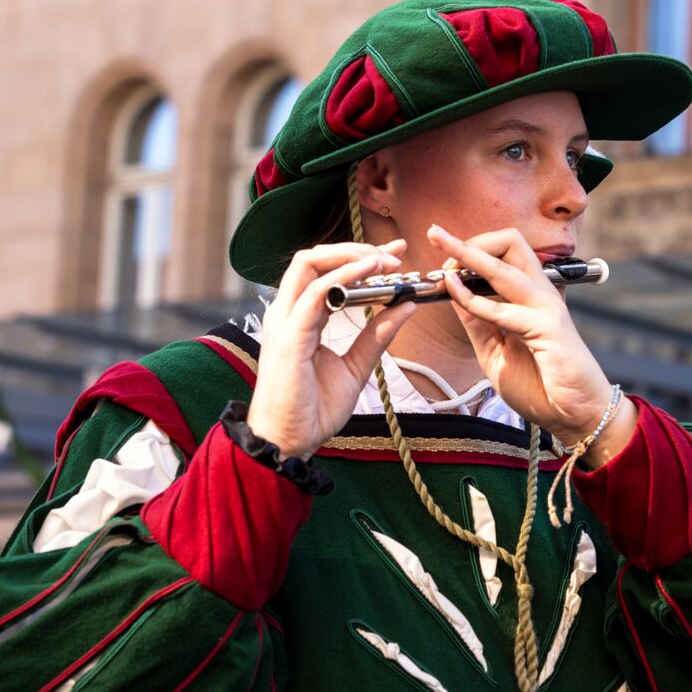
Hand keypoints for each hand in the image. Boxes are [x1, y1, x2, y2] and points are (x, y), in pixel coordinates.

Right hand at [247, 241, 417, 458]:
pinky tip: (369, 273)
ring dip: (351, 257)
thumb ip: (377, 335)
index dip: (358, 255)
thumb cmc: (313, 408)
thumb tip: (406, 305)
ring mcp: (285, 323)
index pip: (324, 271)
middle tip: (393, 255)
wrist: (290, 443)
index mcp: (300, 317)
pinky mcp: (289, 338)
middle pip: (313, 259)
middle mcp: (288, 313)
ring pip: (309, 265)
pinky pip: (314, 295)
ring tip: (385, 261)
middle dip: (355, 248)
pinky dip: (343, 278)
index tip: (394, 254)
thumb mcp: (356, 367)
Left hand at [428, 224, 632, 460]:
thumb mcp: (495, 351)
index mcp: (530, 295)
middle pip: (511, 241)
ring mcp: (545, 307)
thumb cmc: (541, 384)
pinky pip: (503, 309)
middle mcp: (539, 293)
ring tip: (441, 245)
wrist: (574, 414)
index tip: (444, 263)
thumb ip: (477, 322)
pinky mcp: (548, 328)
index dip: (471, 250)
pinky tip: (454, 292)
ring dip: (468, 253)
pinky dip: (473, 299)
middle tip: (440, 244)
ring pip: (506, 264)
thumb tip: (453, 292)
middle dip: (471, 239)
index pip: (504, 252)